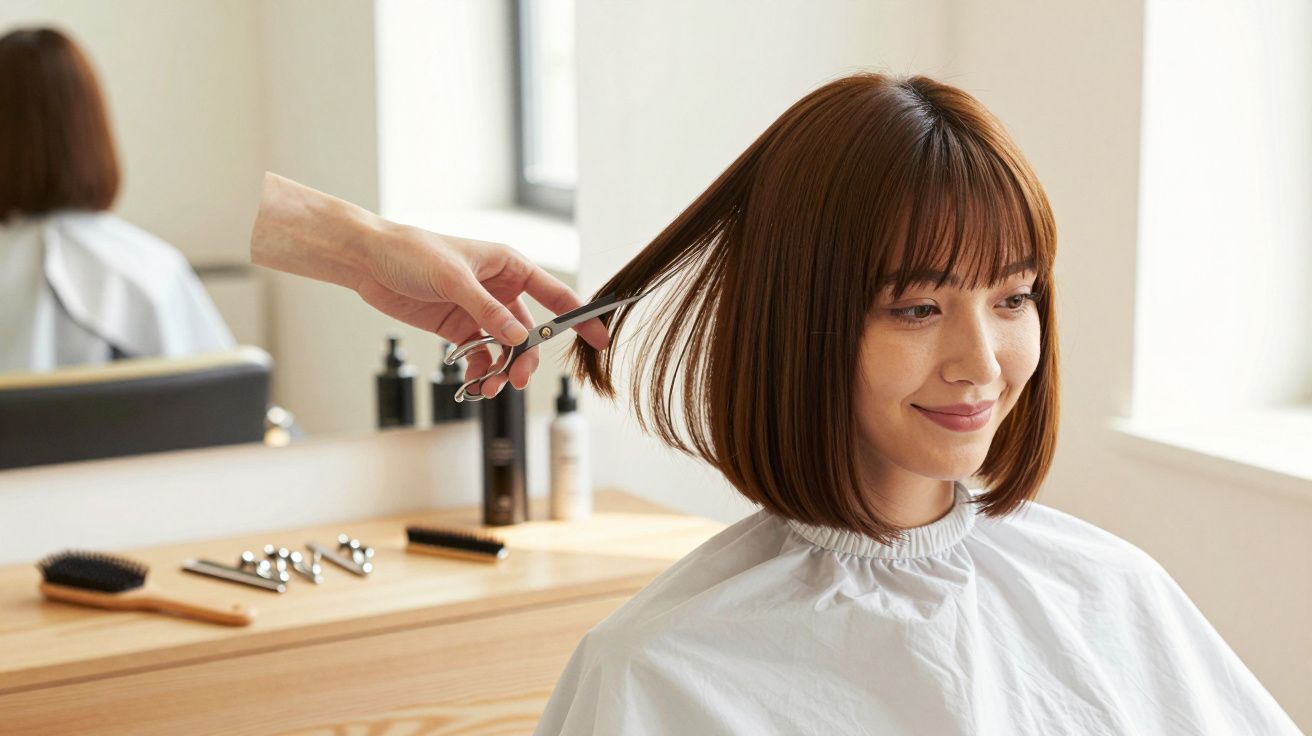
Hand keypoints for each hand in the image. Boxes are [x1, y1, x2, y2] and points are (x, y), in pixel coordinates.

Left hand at [352, 224, 608, 397]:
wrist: (368, 260)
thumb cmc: (411, 252)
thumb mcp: (453, 279)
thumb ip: (487, 311)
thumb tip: (519, 338)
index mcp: (509, 265)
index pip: (554, 293)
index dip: (578, 317)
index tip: (597, 340)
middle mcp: (499, 288)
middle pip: (529, 331)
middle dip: (526, 358)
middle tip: (516, 380)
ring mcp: (480, 310)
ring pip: (506, 348)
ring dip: (502, 370)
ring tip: (490, 387)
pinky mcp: (458, 327)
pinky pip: (481, 355)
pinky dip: (481, 371)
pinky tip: (474, 382)